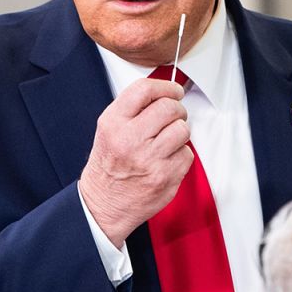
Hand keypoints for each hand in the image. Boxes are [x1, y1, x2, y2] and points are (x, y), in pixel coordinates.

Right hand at [79, 77, 192, 245]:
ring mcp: (149, 159)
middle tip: (173, 117)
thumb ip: (133, 109)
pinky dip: (180, 155)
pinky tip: (166, 161)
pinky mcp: (165, 177)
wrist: (104, 204)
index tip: (174, 90)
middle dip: (176, 110)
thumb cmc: (109, 165)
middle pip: (169, 108)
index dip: (165, 87)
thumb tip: (166, 93)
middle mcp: (130, 140)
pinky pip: (187, 153)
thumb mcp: (108, 130)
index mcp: (113, 123)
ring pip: (182, 129)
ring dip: (179, 133)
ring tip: (167, 141)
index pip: (144, 90)